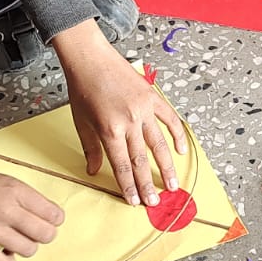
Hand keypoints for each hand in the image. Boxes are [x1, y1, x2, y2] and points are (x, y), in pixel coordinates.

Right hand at [0, 163, 64, 260]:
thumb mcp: (0, 179)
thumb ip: (23, 196)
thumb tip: (46, 215)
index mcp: (14, 189)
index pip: (53, 213)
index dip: (54, 221)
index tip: (48, 222)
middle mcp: (5, 208)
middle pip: (45, 234)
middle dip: (42, 236)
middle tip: (32, 234)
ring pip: (28, 250)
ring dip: (24, 248)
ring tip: (13, 242)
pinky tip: (3, 254)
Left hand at [54, 21, 186, 205]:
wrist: (90, 58)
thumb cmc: (82, 88)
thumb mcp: (81, 121)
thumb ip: (91, 148)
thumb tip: (94, 171)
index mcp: (109, 129)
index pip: (122, 165)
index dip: (129, 186)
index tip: (135, 201)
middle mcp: (128, 121)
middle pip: (141, 160)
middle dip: (148, 184)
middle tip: (155, 202)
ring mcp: (143, 109)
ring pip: (158, 144)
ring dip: (166, 167)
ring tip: (171, 185)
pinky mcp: (151, 97)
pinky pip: (169, 119)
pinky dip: (177, 135)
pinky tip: (180, 151)